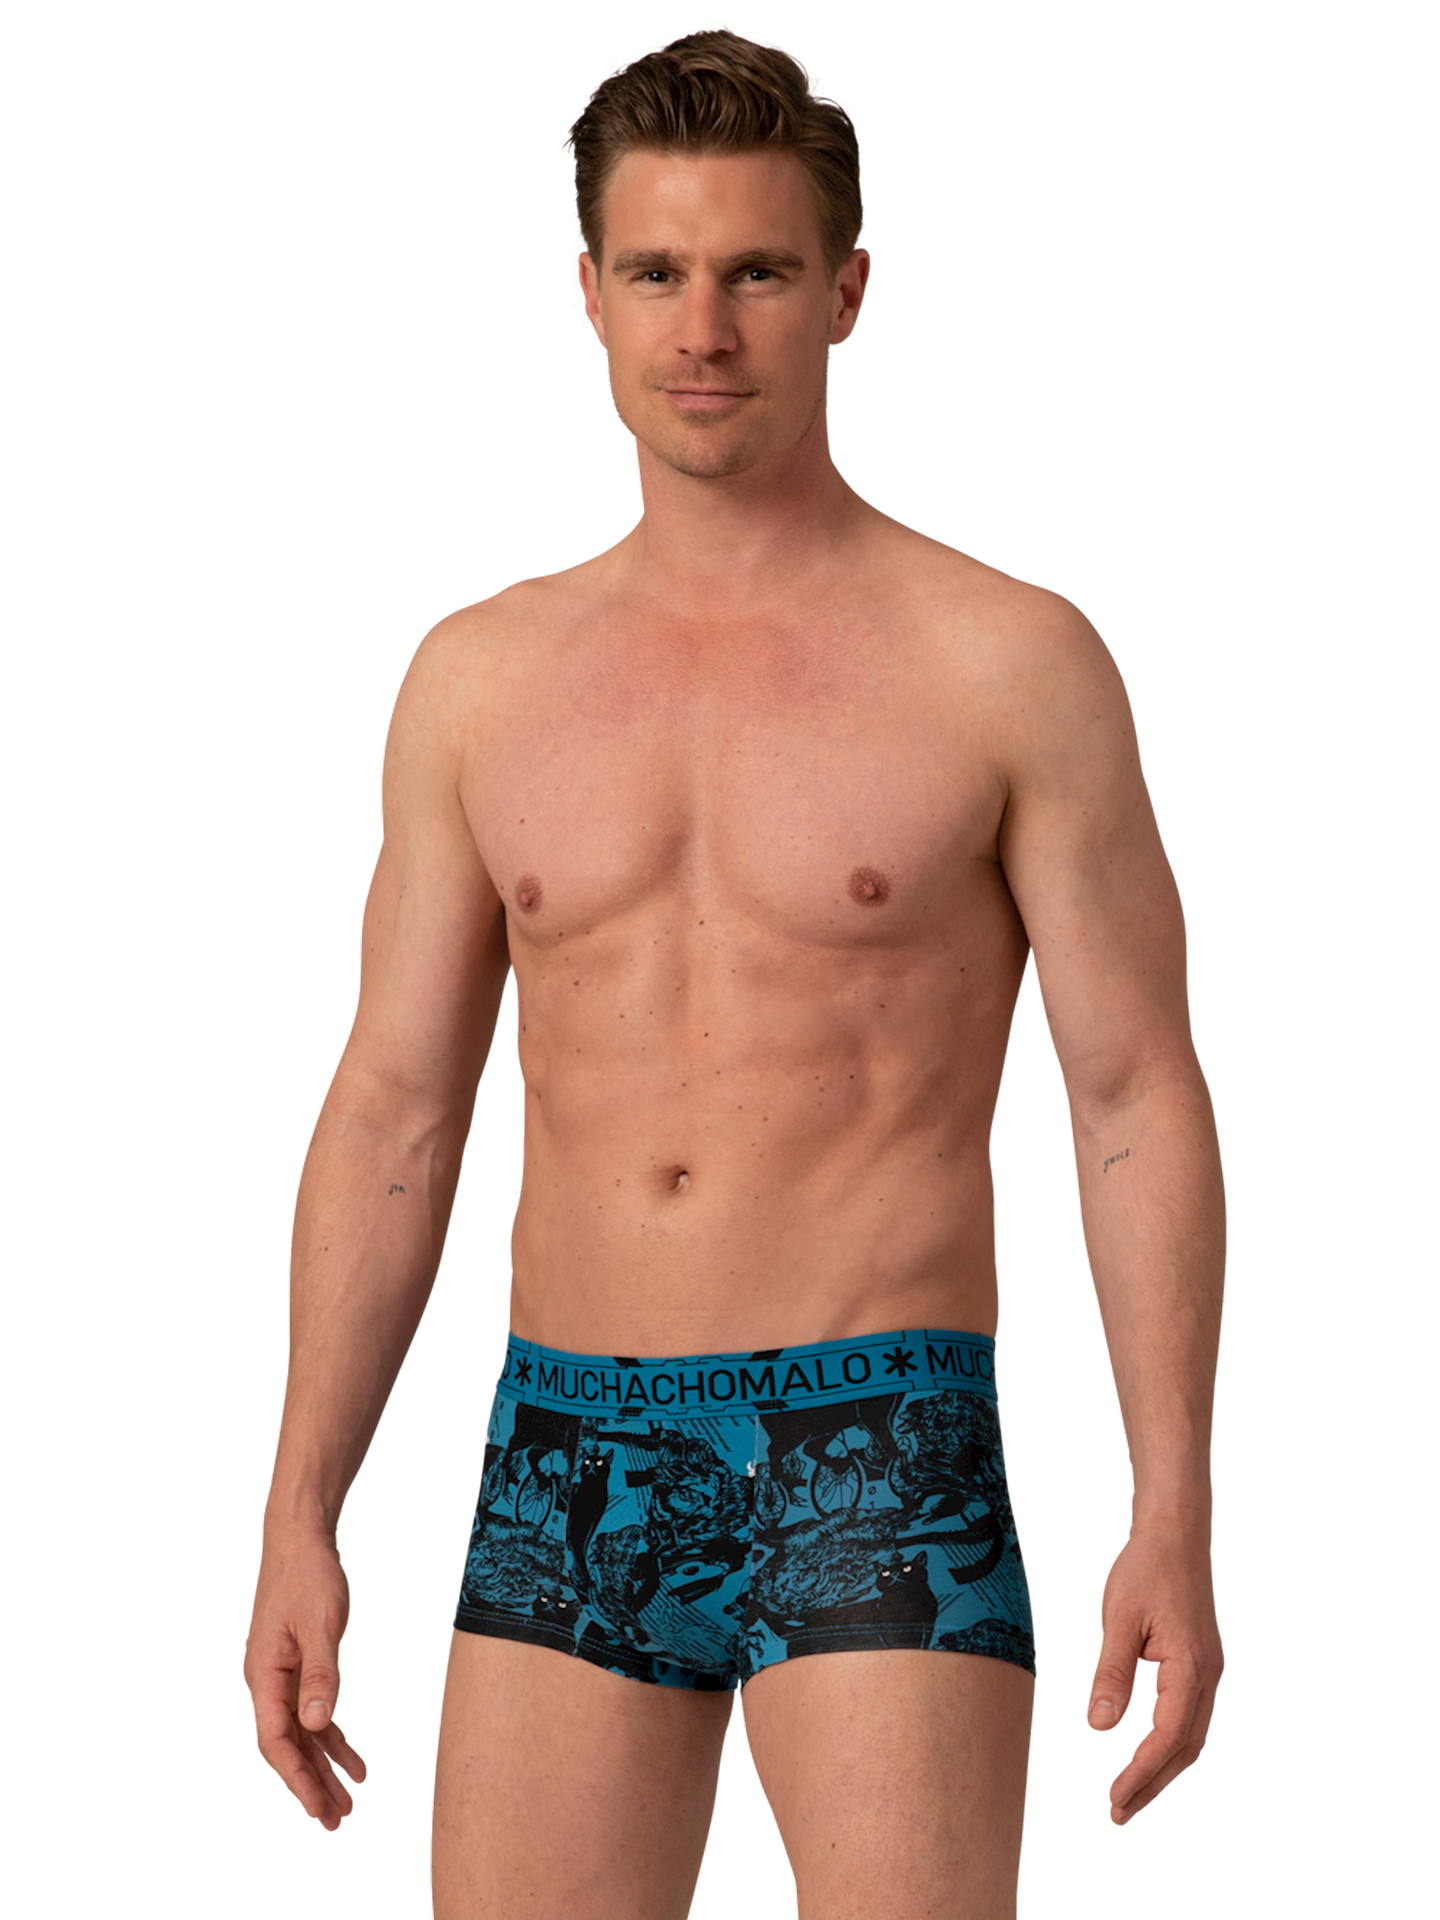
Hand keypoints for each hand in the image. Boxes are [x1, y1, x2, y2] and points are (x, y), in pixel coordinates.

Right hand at [241, 1530, 368, 1832]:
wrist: (300, 1539)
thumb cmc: (309, 1576)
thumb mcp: (321, 1624)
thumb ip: (321, 1674)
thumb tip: (316, 1724)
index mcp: (265, 1677)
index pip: (276, 1742)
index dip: (298, 1778)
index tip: (319, 1807)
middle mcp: (268, 1684)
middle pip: (288, 1748)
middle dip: (311, 1787)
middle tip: (336, 1824)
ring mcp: (282, 1678)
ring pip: (303, 1736)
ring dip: (325, 1770)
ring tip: (350, 1806)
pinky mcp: (299, 1668)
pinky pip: (315, 1714)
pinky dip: (334, 1740)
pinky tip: (356, 1764)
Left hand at [1084, 1523, 1224, 1826]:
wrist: (1176, 1533)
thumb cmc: (1145, 1569)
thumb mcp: (1120, 1619)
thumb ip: (1112, 1674)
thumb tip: (1101, 1728)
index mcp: (1191, 1669)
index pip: (1166, 1739)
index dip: (1140, 1775)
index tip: (1113, 1802)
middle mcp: (1209, 1677)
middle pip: (1186, 1749)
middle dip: (1154, 1785)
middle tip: (1119, 1814)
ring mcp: (1211, 1671)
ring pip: (1193, 1737)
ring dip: (1164, 1769)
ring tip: (1131, 1796)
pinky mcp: (1204, 1664)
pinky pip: (1192, 1718)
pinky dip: (1172, 1745)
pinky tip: (1150, 1754)